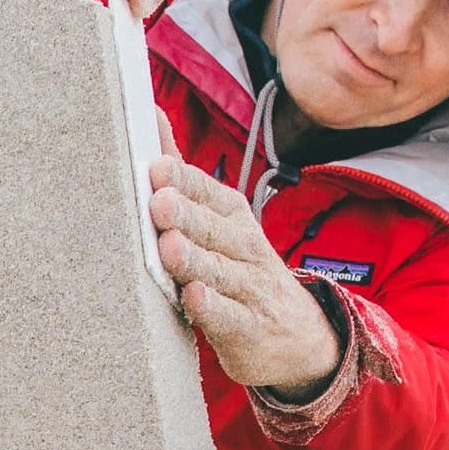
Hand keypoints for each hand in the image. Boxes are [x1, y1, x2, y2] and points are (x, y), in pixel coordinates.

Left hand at [148, 121, 344, 395]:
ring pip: (219, 271)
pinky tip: (194, 297)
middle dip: (186, 214)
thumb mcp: (218, 219)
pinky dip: (213, 307)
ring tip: (169, 247)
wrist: (298, 335)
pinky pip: (231, 316)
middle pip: (212, 229)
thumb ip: (183, 176)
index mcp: (232, 215)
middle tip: (159, 202)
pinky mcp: (249, 330)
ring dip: (194, 259)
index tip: (156, 167)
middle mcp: (243, 246)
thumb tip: (150, 114)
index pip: (207, 193)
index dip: (183, 182)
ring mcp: (249, 288)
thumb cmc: (239, 269)